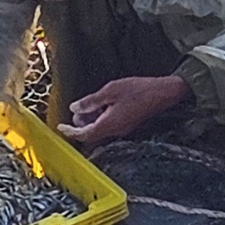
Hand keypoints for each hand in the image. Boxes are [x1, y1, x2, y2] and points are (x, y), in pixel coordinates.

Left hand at [58, 74, 191, 147]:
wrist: (164, 93)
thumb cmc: (139, 89)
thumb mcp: (110, 91)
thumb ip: (91, 101)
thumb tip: (74, 108)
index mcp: (109, 124)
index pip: (84, 134)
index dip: (70, 131)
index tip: (60, 127)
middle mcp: (115, 131)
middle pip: (91, 134)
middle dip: (81, 123)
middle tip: (79, 107)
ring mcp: (123, 129)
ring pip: (100, 130)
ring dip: (92, 120)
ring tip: (92, 103)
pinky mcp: (128, 125)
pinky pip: (109, 126)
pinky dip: (101, 118)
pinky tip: (104, 104)